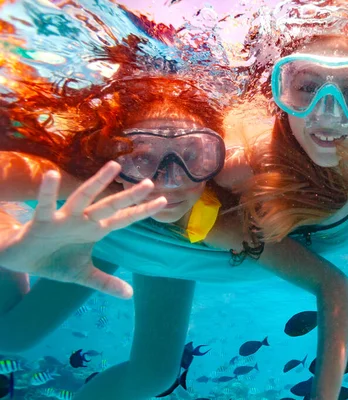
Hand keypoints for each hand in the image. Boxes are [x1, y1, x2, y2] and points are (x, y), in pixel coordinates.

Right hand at [0, 161, 166, 297]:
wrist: (21, 260)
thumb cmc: (55, 260)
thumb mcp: (82, 275)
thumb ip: (105, 282)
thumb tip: (129, 295)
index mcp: (95, 230)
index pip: (124, 219)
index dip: (142, 211)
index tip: (164, 201)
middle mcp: (84, 220)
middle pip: (110, 205)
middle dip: (129, 196)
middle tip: (149, 183)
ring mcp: (64, 218)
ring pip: (84, 197)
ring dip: (98, 183)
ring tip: (113, 166)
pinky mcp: (42, 221)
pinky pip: (45, 205)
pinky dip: (48, 191)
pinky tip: (52, 176)